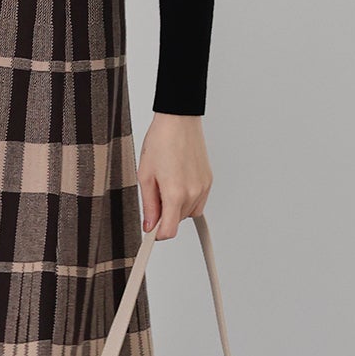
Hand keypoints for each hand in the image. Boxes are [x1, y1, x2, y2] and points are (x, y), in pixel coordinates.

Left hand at [137, 113, 212, 238]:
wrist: (179, 121)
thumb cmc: (161, 142)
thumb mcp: (146, 175)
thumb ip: (149, 205)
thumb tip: (149, 225)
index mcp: (175, 193)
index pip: (169, 231)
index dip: (157, 234)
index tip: (150, 232)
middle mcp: (193, 193)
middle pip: (177, 221)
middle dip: (165, 214)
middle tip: (155, 193)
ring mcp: (203, 187)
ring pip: (188, 212)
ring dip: (177, 207)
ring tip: (167, 183)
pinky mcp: (208, 181)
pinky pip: (197, 201)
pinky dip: (187, 198)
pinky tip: (178, 181)